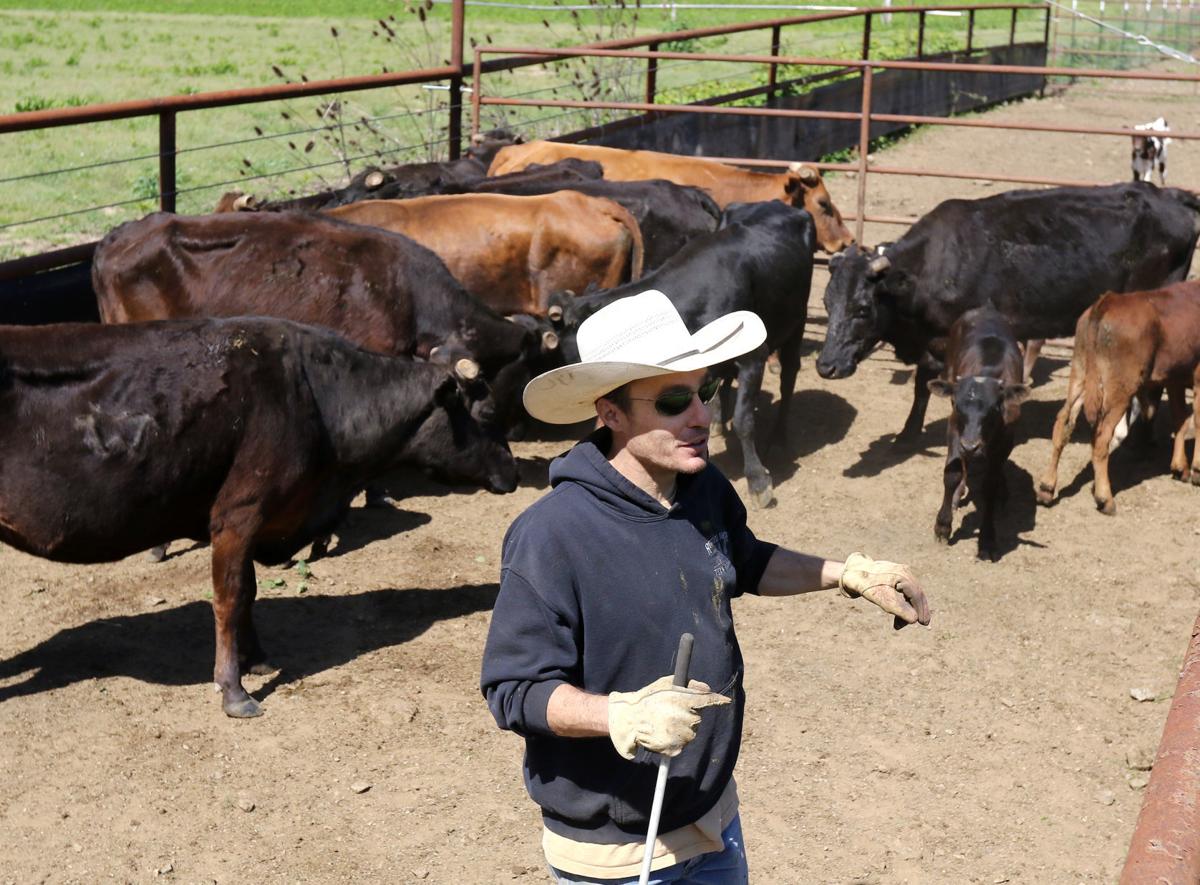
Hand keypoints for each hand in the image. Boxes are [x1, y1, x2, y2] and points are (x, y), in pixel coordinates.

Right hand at [607, 675, 730, 759]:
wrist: (630, 719)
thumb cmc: (649, 699)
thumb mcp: (666, 684)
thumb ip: (689, 684)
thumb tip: (707, 689)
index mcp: (683, 700)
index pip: (706, 700)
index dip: (718, 700)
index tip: (726, 700)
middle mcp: (684, 718)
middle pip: (697, 718)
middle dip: (689, 715)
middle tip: (671, 712)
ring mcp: (681, 735)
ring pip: (691, 732)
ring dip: (682, 728)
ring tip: (664, 722)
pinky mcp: (675, 748)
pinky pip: (682, 743)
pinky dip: (675, 739)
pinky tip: (663, 732)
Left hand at [838, 552, 930, 629]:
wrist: (851, 572)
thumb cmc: (865, 585)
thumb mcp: (880, 598)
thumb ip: (898, 608)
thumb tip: (914, 619)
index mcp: (902, 575)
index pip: (917, 595)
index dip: (921, 610)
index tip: (923, 623)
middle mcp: (904, 572)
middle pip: (916, 594)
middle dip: (917, 610)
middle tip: (918, 624)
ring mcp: (900, 572)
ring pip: (911, 593)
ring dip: (909, 608)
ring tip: (898, 624)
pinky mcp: (895, 575)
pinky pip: (905, 589)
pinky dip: (903, 602)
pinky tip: (898, 613)